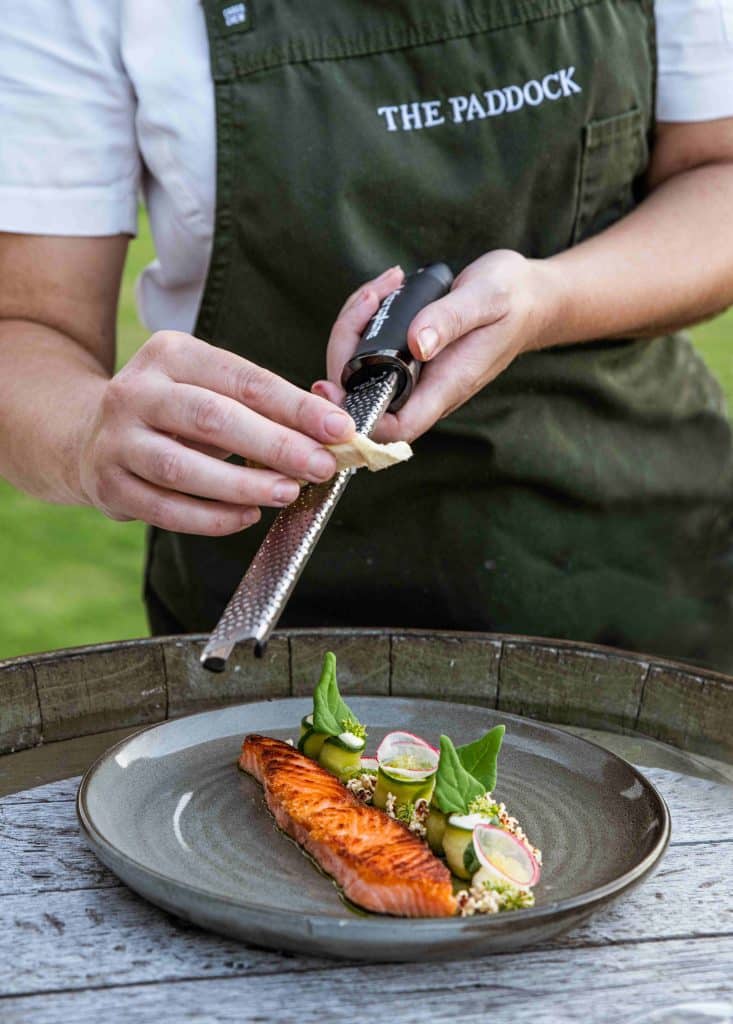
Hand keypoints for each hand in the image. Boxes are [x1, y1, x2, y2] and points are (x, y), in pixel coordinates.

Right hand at [79, 331, 354, 534]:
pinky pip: (164, 508)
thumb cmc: (174, 413)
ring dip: (243, 485)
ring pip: (182, 467)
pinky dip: (210, 518)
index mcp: (171, 354)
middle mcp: (137, 390)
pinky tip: (247, 517)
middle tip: (321, 465)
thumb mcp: (211, 388)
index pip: (244, 379)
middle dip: (275, 444)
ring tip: (288, 492)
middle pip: (212, 418)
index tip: (338, 428)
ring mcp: (117, 438)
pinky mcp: (109, 484)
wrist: (88, 435)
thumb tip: (333, 424)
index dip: (295, 407)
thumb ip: (268, 403)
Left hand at [313, 252, 560, 442]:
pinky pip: (370, 349)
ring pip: (360, 369)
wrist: (530, 298)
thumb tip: (417, 344)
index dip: (357, 419)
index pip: (393, 427)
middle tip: (369, 299)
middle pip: (363, 395)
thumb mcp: (488, 297)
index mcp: (446, 385)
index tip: (333, 384)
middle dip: (347, 347)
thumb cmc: (513, 298)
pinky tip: (382, 290)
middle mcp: (425, 388)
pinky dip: (365, 319)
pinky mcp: (407, 357)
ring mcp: (415, 375)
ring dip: (355, 326)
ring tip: (381, 286)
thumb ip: (452, 320)